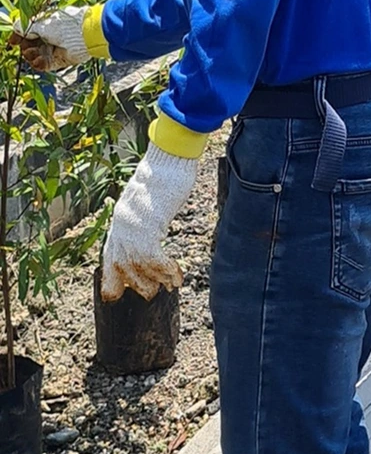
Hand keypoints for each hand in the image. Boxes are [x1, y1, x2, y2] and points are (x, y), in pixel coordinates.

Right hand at [16, 6, 90, 71]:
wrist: (86, 35)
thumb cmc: (65, 24)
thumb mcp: (42, 23)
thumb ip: (26, 28)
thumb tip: (15, 33)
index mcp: (46, 25)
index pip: (27, 33)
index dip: (19, 37)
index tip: (13, 42)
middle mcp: (49, 37)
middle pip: (29, 46)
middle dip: (25, 47)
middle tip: (28, 47)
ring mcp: (54, 49)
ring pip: (35, 56)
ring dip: (31, 56)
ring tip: (34, 53)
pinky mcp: (59, 60)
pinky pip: (44, 65)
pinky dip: (39, 64)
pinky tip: (39, 60)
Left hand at [101, 143, 198, 301]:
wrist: (168, 160)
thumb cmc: (165, 175)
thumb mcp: (148, 199)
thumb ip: (144, 216)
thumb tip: (152, 229)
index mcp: (120, 219)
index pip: (109, 255)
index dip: (112, 277)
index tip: (116, 294)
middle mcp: (121, 225)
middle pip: (121, 265)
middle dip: (136, 284)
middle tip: (151, 294)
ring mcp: (132, 227)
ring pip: (138, 266)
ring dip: (156, 279)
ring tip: (170, 285)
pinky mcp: (147, 227)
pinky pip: (154, 259)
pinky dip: (166, 271)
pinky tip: (177, 275)